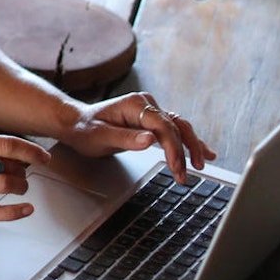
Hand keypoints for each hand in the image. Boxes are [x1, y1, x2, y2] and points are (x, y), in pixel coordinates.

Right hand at [0, 132, 50, 225]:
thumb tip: (18, 156)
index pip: (6, 143)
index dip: (30, 151)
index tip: (43, 156)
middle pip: (8, 164)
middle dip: (23, 172)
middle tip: (23, 176)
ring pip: (4, 184)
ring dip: (20, 187)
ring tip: (21, 189)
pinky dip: (15, 211)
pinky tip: (25, 209)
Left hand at [59, 91, 217, 183]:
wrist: (76, 124)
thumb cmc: (85, 129)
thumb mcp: (100, 136)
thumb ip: (126, 138)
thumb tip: (150, 140)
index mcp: (135, 104)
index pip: (162, 126)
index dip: (172, 148)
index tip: (176, 167)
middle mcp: (146, 104)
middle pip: (176, 126)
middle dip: (184, 151)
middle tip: (184, 175)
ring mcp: (150, 112)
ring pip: (180, 128)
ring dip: (191, 146)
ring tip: (200, 166)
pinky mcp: (152, 121)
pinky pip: (174, 131)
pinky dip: (188, 142)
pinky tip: (203, 152)